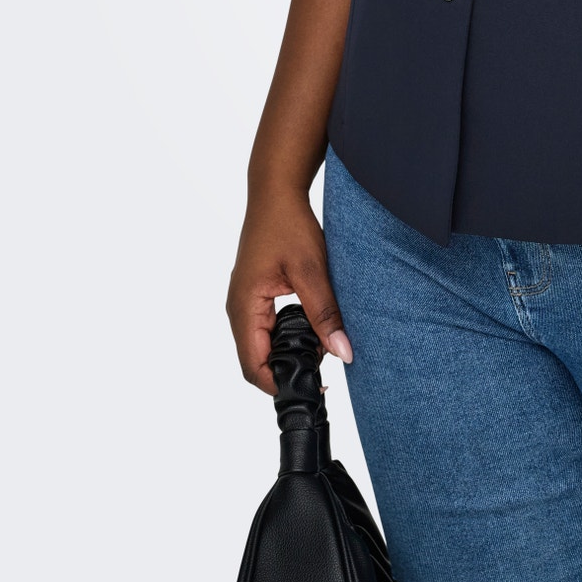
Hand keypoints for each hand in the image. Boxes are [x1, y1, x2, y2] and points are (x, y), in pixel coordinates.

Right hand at [225, 185, 353, 395]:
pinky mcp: (254, 294)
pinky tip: (311, 328)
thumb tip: (343, 352)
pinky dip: (286, 335)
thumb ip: (325, 313)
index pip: (252, 366)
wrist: (276, 193)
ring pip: (261, 344)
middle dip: (285, 370)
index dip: (278, 384)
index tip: (310, 389)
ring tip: (320, 348)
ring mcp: (244, 301)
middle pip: (255, 360)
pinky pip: (265, 327)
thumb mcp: (311, 270)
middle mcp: (238, 308)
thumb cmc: (288, 225)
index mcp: (244, 307)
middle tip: (322, 373)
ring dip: (287, 352)